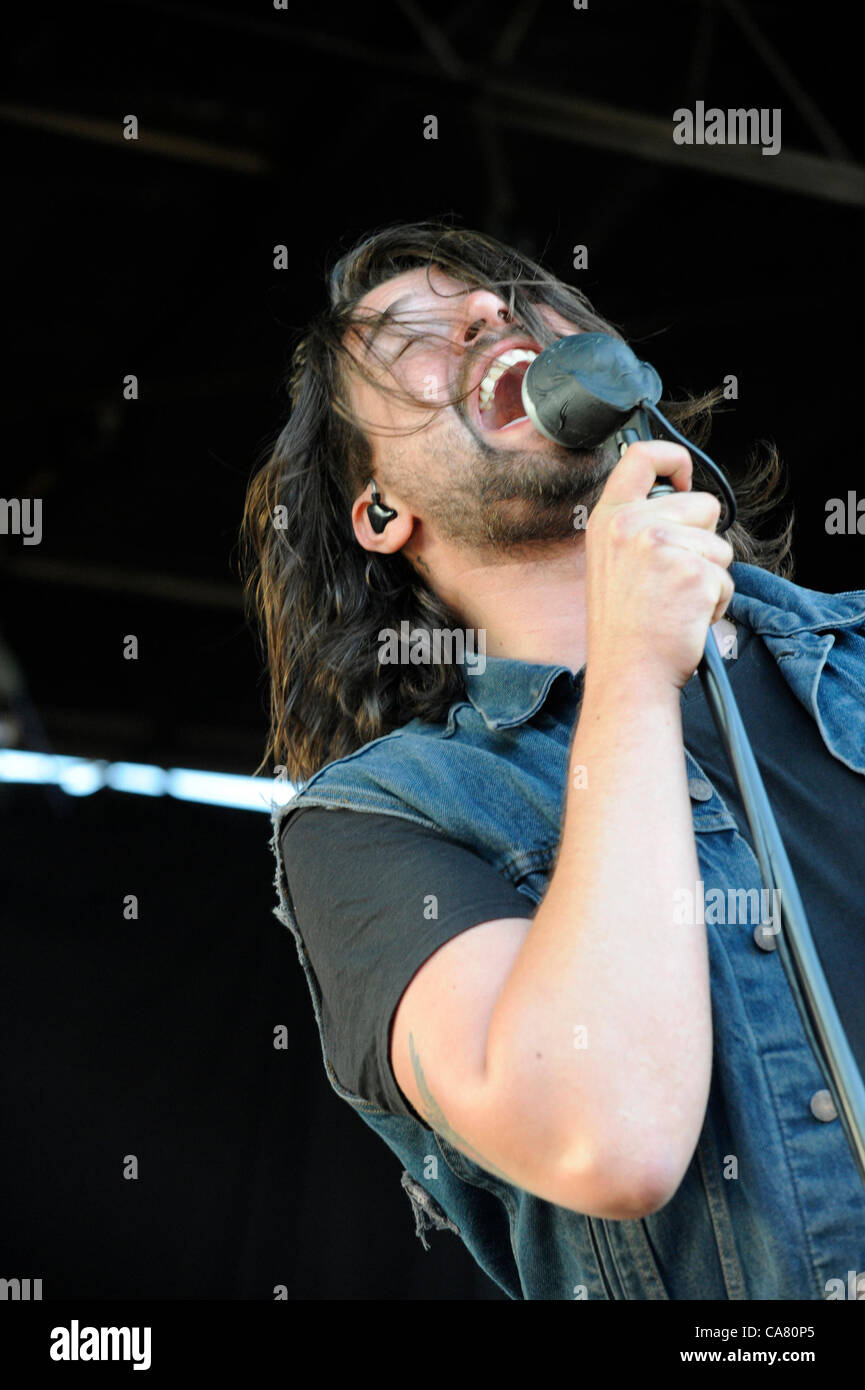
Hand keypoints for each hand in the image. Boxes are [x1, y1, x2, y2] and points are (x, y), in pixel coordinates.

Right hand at [584, 441, 734, 692]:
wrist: (628, 671)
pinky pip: (726, 578)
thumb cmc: (623, 627)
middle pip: (703, 504)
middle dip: (702, 540)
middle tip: (671, 578)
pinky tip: (685, 616)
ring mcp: (664, 547)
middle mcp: (633, 526)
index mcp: (610, 518)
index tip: (685, 478)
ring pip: (719, 545)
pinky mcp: (694, 573)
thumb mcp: (611, 560)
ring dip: (709, 576)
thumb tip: (680, 500)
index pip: (643, 457)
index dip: (673, 458)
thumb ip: (637, 525)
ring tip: (675, 601)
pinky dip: (715, 602)